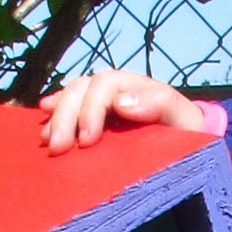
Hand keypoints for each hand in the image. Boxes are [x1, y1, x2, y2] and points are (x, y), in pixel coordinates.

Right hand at [40, 70, 214, 154]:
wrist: (188, 138)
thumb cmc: (186, 131)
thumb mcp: (183, 118)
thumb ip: (159, 103)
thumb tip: (121, 102)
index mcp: (136, 86)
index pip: (105, 85)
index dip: (91, 109)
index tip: (86, 140)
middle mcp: (116, 88)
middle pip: (82, 87)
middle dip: (66, 115)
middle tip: (58, 147)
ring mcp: (103, 98)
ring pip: (72, 93)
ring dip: (57, 115)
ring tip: (48, 140)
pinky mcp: (94, 113)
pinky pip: (69, 103)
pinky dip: (55, 110)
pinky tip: (43, 120)